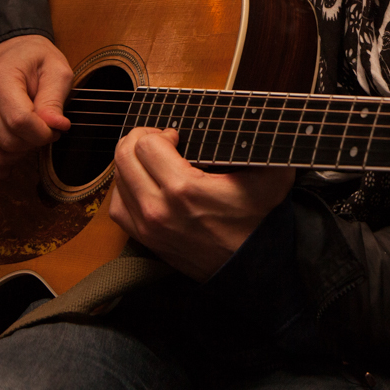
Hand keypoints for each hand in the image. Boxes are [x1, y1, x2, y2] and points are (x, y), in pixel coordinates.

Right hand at [0, 34, 72, 179]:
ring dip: (20, 156)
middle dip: (35, 143)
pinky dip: (0, 167)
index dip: (44, 132)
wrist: (11, 52)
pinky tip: (15, 155)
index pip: (20, 121)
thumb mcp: (56, 70)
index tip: (57, 127)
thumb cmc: (35, 60)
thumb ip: (55, 99)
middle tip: (47, 129)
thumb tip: (56, 125)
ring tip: (31, 137)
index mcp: (0, 79)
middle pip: (9, 142)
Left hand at [108, 126, 295, 281]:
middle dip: (139, 140)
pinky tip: (142, 182)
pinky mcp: (147, 240)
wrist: (252, 269)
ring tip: (150, 158)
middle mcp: (158, 208)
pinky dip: (123, 189)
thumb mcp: (272, 176)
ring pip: (117, 180)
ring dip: (130, 162)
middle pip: (124, 158)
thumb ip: (263, 144)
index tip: (178, 136)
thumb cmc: (260, 222)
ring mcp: (149, 227)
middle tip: (160, 140)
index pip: (146, 145)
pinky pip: (117, 207)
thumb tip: (259, 120)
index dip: (160, 132)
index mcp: (185, 189)